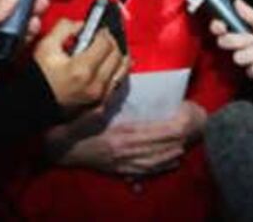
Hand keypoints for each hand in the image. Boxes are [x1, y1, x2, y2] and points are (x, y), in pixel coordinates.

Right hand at [35, 23, 128, 109]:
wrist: (34, 105)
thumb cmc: (39, 77)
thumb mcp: (46, 46)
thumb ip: (65, 28)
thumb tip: (83, 25)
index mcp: (82, 69)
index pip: (106, 43)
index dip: (103, 32)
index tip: (98, 29)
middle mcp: (96, 85)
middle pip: (117, 55)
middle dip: (112, 42)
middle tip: (103, 37)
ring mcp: (100, 97)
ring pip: (122, 70)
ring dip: (118, 56)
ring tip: (109, 49)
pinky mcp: (100, 104)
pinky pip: (117, 83)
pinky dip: (116, 71)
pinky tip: (109, 65)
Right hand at [57, 101, 205, 175]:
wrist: (59, 152)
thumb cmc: (72, 129)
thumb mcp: (89, 110)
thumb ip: (107, 98)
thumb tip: (122, 81)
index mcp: (122, 136)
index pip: (158, 132)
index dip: (176, 124)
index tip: (187, 113)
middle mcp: (127, 153)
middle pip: (163, 148)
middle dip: (181, 137)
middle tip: (193, 126)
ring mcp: (125, 165)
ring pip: (158, 161)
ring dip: (174, 152)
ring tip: (186, 142)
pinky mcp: (121, 171)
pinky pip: (147, 171)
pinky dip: (163, 166)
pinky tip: (172, 161)